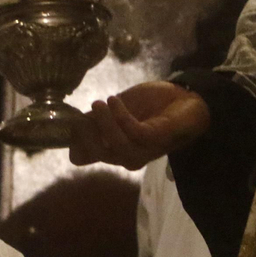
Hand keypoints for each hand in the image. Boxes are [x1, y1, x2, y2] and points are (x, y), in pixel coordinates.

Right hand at [68, 80, 209, 169]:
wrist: (187, 100)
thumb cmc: (153, 106)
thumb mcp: (120, 109)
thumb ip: (99, 117)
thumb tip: (72, 123)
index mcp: (114, 149)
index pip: (85, 156)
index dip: (73, 142)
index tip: (68, 122)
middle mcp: (126, 155)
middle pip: (98, 154)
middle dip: (86, 134)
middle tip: (82, 113)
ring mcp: (142, 150)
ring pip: (116, 146)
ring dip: (104, 124)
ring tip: (99, 103)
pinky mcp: (156, 139)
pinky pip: (134, 133)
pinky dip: (121, 118)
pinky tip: (115, 101)